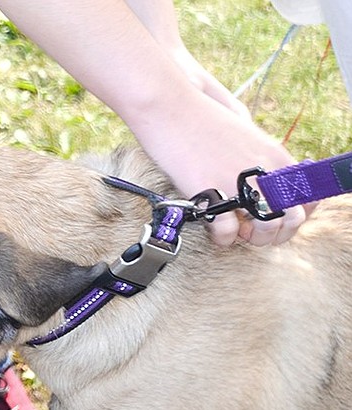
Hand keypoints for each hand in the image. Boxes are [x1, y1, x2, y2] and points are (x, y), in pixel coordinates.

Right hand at [127, 90, 308, 245]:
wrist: (169, 104)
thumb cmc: (200, 114)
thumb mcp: (244, 129)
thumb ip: (257, 154)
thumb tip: (260, 176)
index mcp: (275, 155)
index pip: (307, 196)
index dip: (296, 215)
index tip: (278, 218)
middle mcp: (264, 170)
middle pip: (290, 218)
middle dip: (274, 233)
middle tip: (253, 230)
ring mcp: (238, 182)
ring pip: (265, 228)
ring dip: (251, 238)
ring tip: (235, 231)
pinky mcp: (210, 191)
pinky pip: (227, 231)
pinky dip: (223, 238)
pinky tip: (214, 230)